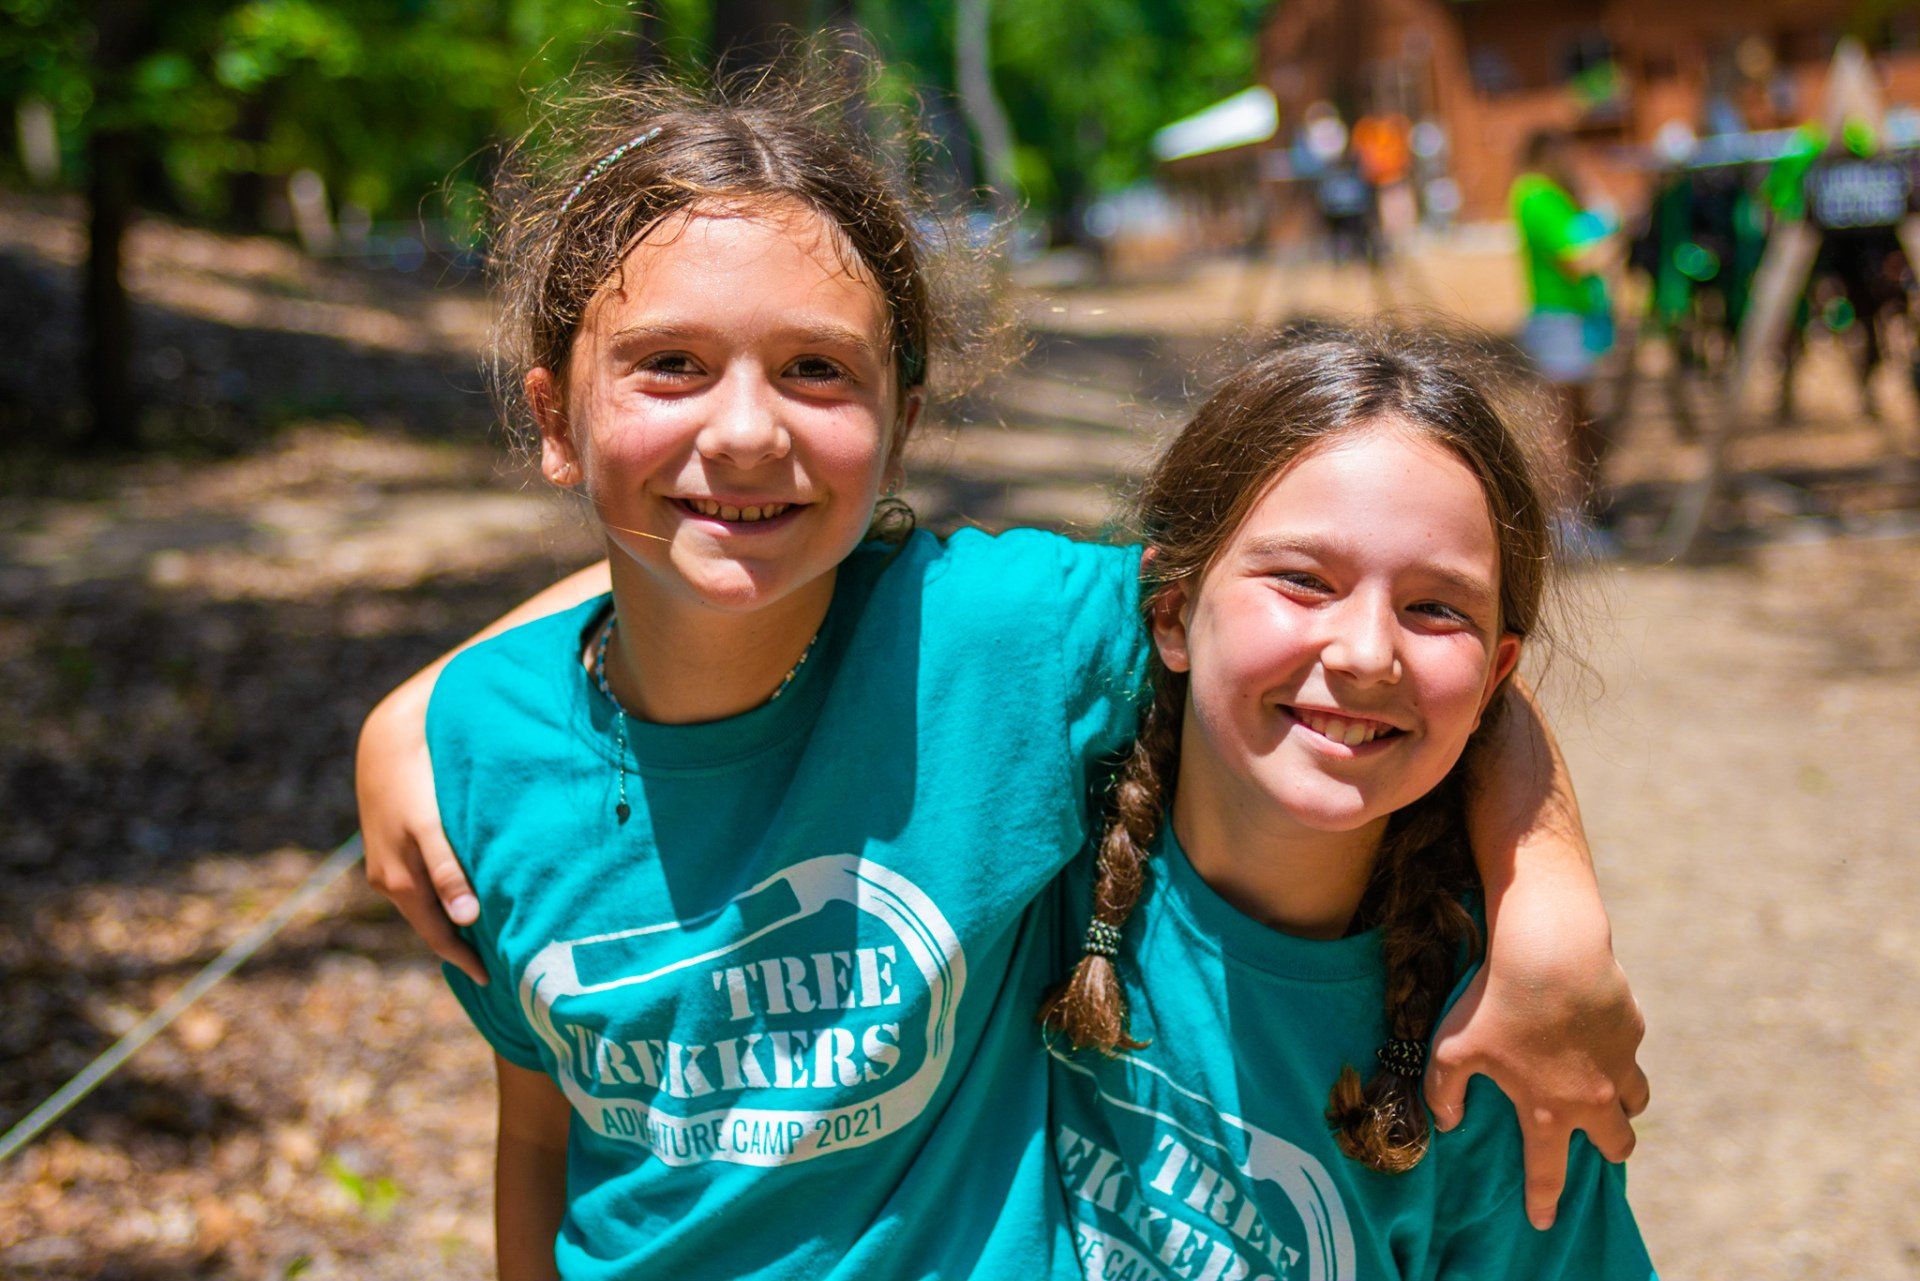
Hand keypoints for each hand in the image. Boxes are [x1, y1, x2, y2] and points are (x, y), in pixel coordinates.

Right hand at [355, 675, 485, 983]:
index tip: (491, 979)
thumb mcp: (433, 827)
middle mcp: (389, 880)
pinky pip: (421, 884)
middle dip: (458, 946)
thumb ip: (449, 872)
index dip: (463, 959)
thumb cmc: (416, 782)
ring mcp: (388, 864)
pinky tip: (461, 896)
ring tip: (484, 936)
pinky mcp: (392, 846)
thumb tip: (466, 920)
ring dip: (449, 921)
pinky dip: (441, 897)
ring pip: (424, 905)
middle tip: (495, 964)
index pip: (436, 936)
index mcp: (400, 883)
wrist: (386, 741)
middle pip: (429, 924)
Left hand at [1424, 939, 1648, 1230]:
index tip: (1544, 1221)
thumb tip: (1447, 1123)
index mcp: (1548, 1110)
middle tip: (1595, 1142)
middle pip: (1618, 1145)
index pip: (1548, 1171)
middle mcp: (1593, 1097)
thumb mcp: (1451, 1049)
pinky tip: (1594, 1030)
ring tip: (1604, 1090)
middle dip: (1609, 1151)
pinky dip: (1616, 1048)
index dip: (1545, 1200)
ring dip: (1623, 1104)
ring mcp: (1620, 1063)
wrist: (1549, 951)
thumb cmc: (1494, 1003)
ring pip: (1636, 1100)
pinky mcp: (1633, 1029)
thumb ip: (1443, 1092)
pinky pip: (1630, 1049)